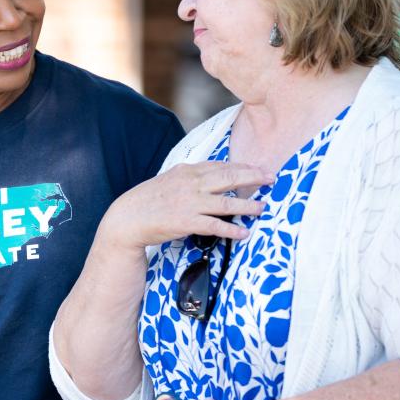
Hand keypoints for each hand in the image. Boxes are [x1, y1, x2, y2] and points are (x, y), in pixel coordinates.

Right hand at [101, 162, 270, 251]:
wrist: (127, 218)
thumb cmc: (147, 200)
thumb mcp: (168, 180)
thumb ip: (190, 178)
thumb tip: (210, 178)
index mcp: (186, 171)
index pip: (221, 165)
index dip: (243, 167)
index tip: (259, 169)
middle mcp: (191, 184)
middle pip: (230, 178)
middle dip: (254, 178)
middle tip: (272, 179)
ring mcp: (190, 203)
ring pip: (227, 203)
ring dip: (248, 206)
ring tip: (263, 208)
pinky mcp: (186, 222)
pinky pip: (215, 226)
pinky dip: (232, 230)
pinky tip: (244, 233)